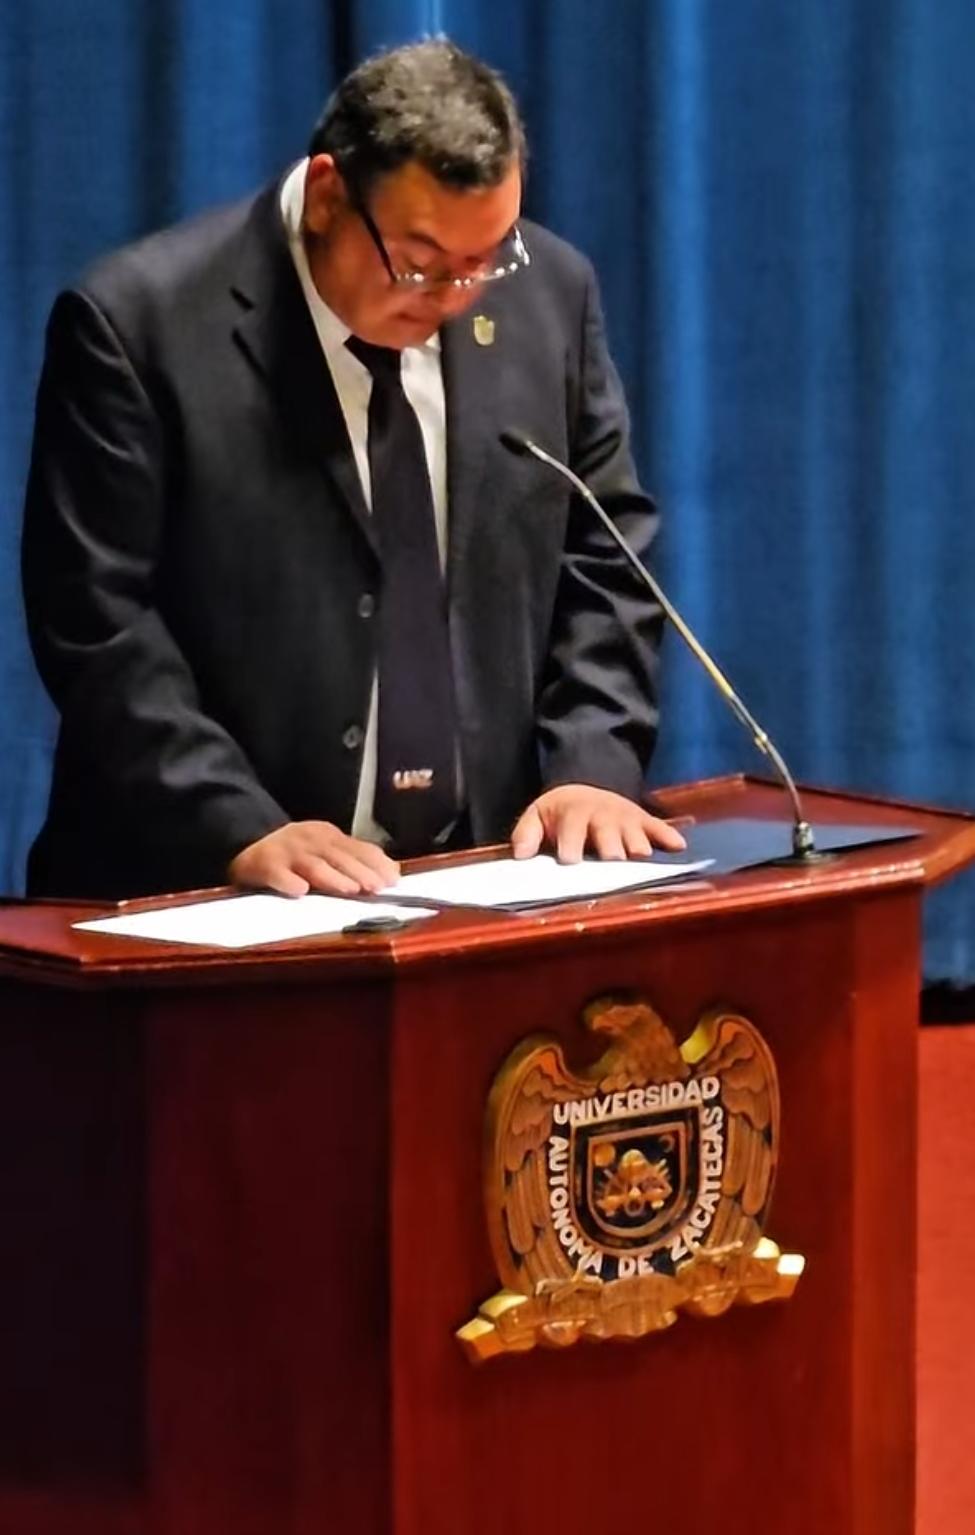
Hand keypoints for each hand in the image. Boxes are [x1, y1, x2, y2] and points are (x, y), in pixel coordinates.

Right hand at [228, 822, 399, 897]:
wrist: (248, 844)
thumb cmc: (296, 854)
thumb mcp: (327, 849)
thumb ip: (356, 859)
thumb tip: (393, 873)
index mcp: (329, 836)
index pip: (357, 848)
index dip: (376, 864)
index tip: (393, 880)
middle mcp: (310, 840)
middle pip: (339, 857)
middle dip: (359, 872)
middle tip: (376, 888)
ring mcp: (287, 852)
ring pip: (313, 865)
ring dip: (331, 877)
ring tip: (348, 889)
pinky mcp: (265, 865)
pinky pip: (277, 874)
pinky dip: (287, 882)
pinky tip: (299, 892)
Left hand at [510, 785, 686, 863]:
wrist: (587, 789)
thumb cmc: (560, 813)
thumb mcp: (537, 816)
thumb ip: (526, 836)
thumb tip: (521, 856)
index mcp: (574, 815)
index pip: (573, 830)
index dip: (571, 845)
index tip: (570, 860)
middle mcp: (603, 817)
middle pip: (610, 837)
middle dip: (610, 850)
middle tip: (610, 862)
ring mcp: (627, 820)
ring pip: (636, 838)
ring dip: (638, 849)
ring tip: (639, 858)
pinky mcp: (645, 822)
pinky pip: (661, 828)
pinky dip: (669, 837)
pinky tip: (678, 847)